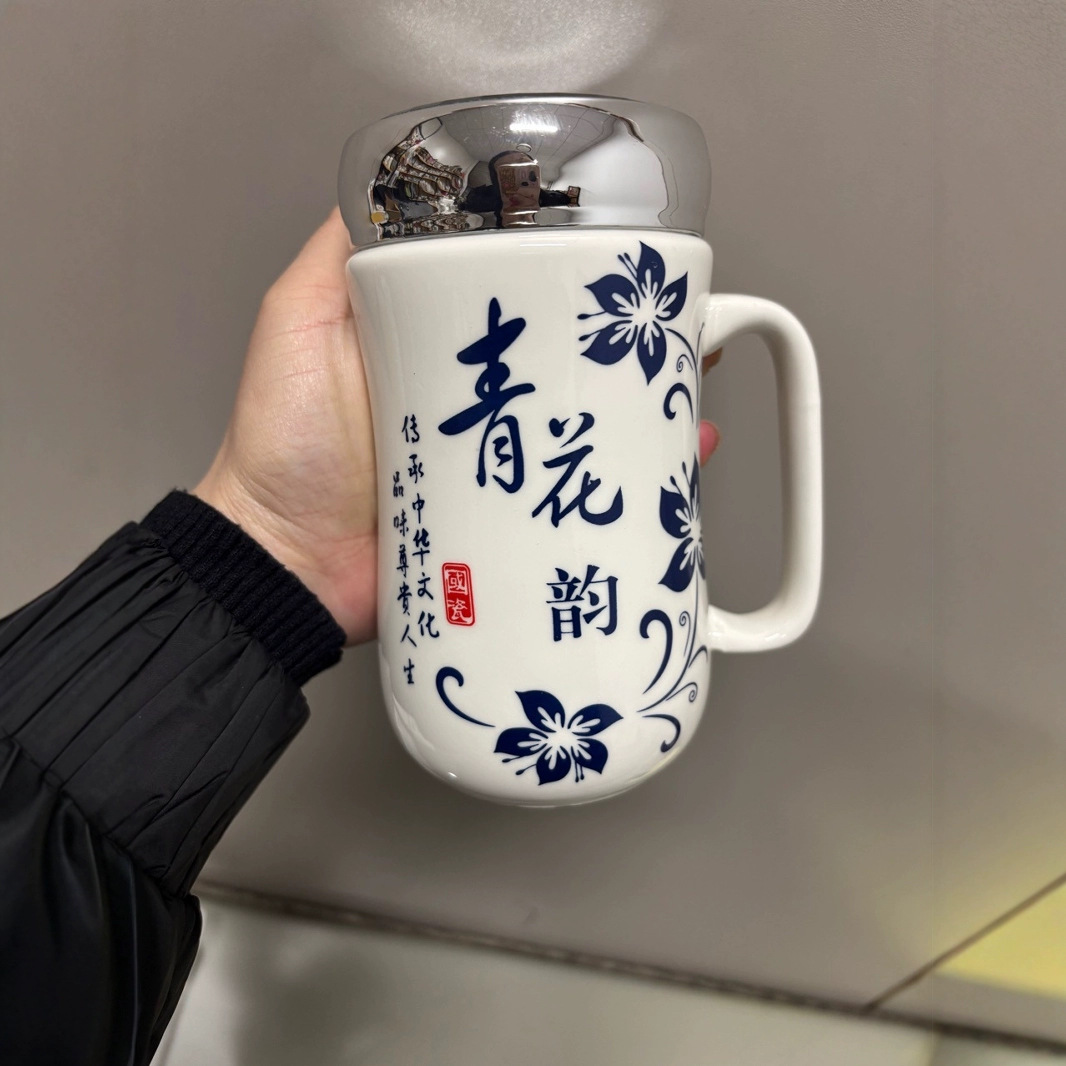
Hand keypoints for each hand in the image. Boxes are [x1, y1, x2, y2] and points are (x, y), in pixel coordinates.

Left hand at [195, 210, 721, 644]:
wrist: (286, 560)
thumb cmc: (284, 442)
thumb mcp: (299, 320)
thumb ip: (336, 256)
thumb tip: (386, 185)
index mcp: (438, 349)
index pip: (520, 306)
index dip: (574, 284)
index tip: (625, 267)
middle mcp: (475, 402)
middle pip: (565, 365)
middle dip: (628, 349)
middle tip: (687, 334)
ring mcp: (495, 465)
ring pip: (582, 429)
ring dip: (643, 412)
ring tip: (694, 394)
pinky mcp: (506, 523)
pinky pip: (574, 500)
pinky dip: (627, 487)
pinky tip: (671, 469)